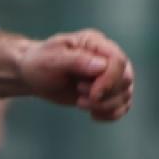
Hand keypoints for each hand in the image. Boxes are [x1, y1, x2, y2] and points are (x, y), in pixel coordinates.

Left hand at [15, 30, 133, 122]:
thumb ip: (76, 61)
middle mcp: (107, 57)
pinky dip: (112, 114)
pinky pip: (123, 105)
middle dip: (105, 95)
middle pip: (126, 78)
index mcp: (95, 43)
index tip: (93, 94)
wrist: (33, 75)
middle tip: (79, 98)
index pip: (118, 60)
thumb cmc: (40, 63)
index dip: (110, 80)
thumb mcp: (52, 59)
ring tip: (80, 103)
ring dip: (106, 106)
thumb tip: (101, 66)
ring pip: (126, 93)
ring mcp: (109, 75)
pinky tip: (94, 115)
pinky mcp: (107, 91)